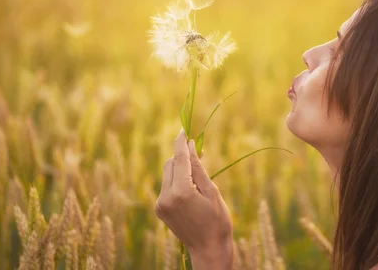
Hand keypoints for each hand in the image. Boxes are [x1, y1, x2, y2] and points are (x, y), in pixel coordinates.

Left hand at [155, 130, 233, 269]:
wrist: (208, 248)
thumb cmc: (217, 220)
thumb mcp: (212, 191)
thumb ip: (198, 167)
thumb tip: (189, 146)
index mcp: (181, 192)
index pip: (179, 159)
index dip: (181, 143)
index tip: (182, 129)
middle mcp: (166, 197)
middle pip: (171, 164)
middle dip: (182, 156)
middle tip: (199, 153)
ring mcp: (160, 204)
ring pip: (167, 173)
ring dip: (180, 168)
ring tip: (198, 175)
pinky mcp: (159, 209)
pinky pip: (167, 185)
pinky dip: (176, 180)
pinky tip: (191, 187)